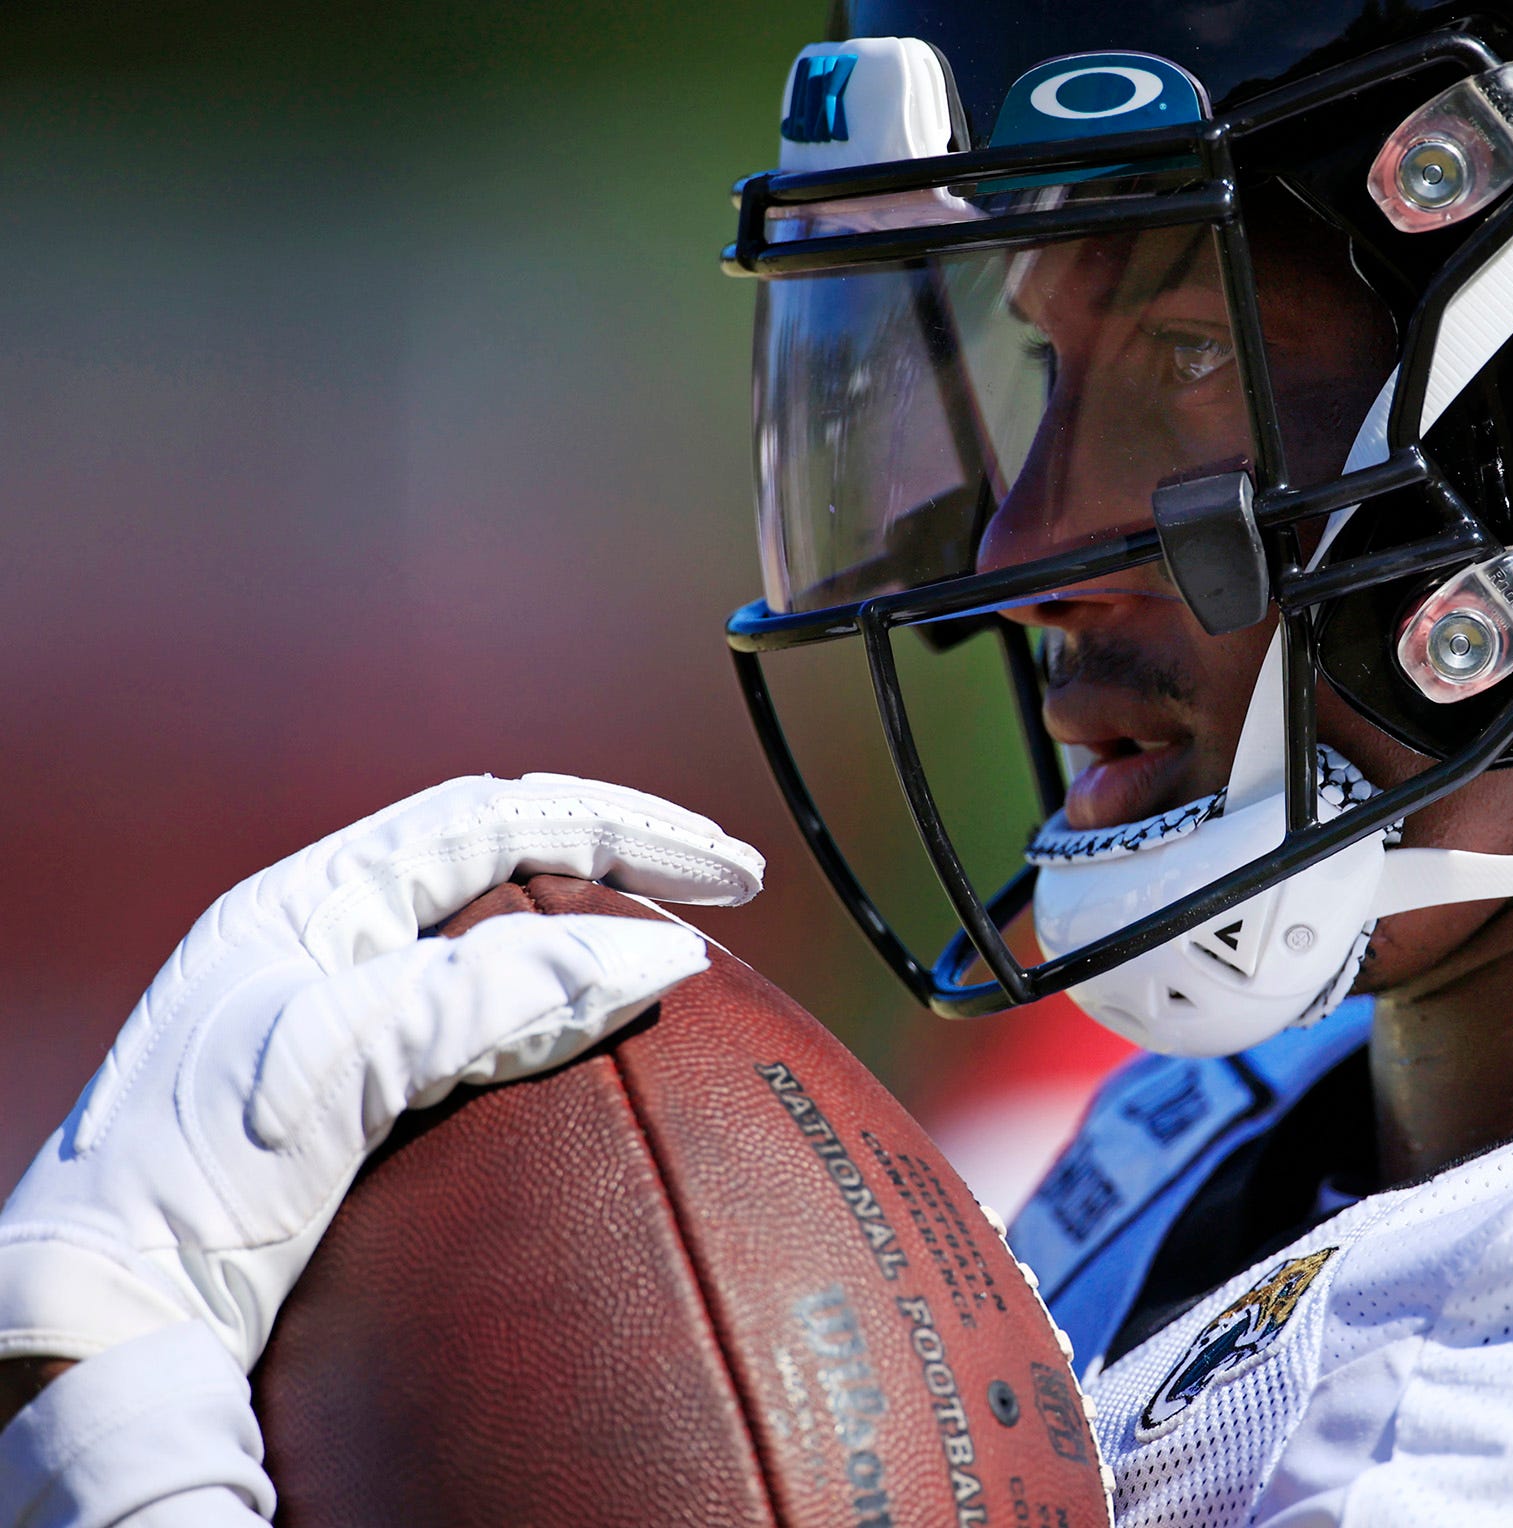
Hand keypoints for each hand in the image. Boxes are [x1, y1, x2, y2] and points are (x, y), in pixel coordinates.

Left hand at [0, 773, 763, 1373]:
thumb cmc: (191, 1173)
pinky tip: (603, 1063)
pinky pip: (486, 1043)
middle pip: (508, 870)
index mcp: (314, 896)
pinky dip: (560, 1033)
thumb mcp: (341, 1053)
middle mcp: (332, 945)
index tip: (725, 866)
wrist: (103, 1317)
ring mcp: (345, 1027)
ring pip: (502, 954)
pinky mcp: (361, 1112)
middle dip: (621, 868)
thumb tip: (666, 955)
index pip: (496, 818)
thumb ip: (497, 991)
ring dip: (594, 949)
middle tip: (729, 896)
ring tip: (681, 970)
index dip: (620, 824)